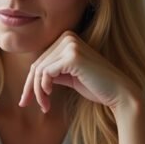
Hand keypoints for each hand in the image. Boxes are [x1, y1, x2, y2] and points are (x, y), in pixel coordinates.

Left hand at [19, 31, 142, 114]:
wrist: (119, 92)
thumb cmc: (96, 87)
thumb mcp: (69, 76)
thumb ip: (53, 72)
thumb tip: (31, 77)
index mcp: (67, 39)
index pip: (40, 60)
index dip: (30, 81)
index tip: (25, 100)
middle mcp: (67, 37)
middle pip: (37, 64)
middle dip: (30, 87)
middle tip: (26, 104)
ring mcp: (70, 45)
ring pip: (39, 70)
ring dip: (38, 91)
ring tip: (44, 106)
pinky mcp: (72, 57)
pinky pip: (46, 73)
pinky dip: (43, 87)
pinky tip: (49, 97)